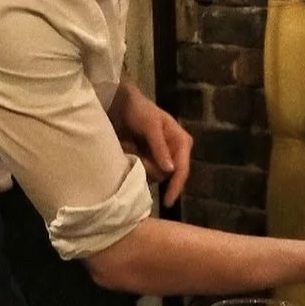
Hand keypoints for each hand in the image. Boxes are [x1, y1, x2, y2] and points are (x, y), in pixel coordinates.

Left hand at [111, 81, 192, 207]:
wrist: (122, 104)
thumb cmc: (140, 110)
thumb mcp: (151, 125)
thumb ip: (160, 147)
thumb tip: (170, 171)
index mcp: (182, 142)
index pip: (182, 169)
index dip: (176, 186)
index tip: (167, 201)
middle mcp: (175, 152)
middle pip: (168, 175)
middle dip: (151, 170)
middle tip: (135, 155)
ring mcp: (162, 157)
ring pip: (155, 175)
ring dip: (142, 166)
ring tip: (131, 148)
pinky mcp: (150, 159)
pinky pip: (146, 172)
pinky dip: (137, 165)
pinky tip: (130, 151)